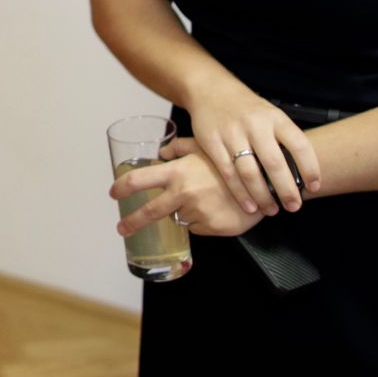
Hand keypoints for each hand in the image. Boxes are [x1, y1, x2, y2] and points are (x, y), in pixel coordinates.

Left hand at [111, 140, 263, 238]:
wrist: (263, 183)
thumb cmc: (232, 163)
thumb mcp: (206, 147)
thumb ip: (181, 148)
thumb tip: (162, 152)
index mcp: (177, 172)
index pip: (139, 180)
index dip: (122, 188)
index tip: (114, 194)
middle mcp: (183, 193)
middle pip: (149, 212)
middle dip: (132, 222)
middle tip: (122, 228)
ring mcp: (196, 212)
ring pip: (177, 218)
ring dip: (183, 212)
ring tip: (203, 201)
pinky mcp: (209, 228)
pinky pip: (196, 227)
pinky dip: (200, 220)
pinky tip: (215, 209)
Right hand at [185, 86, 320, 214]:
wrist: (211, 90)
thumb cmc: (247, 109)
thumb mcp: (270, 115)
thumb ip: (283, 139)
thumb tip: (303, 173)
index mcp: (275, 118)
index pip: (299, 145)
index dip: (310, 169)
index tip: (314, 187)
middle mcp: (255, 125)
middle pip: (275, 163)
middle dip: (286, 190)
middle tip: (294, 207)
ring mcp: (232, 133)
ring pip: (250, 172)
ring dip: (263, 196)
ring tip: (272, 210)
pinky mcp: (212, 142)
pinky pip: (228, 173)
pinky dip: (240, 193)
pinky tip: (249, 205)